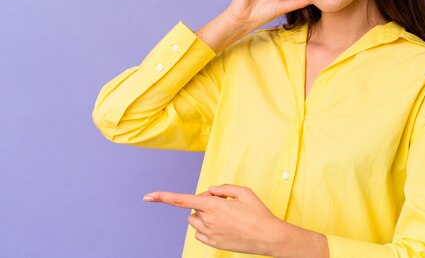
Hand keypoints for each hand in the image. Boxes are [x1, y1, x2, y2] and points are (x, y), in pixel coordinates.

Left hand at [143, 184, 283, 254]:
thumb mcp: (244, 191)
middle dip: (203, 204)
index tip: (147, 196)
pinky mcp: (213, 244)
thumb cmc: (258, 213)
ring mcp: (210, 234)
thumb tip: (210, 191)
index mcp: (213, 205)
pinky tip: (224, 227)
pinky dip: (207, 228)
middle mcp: (208, 220)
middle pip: (193, 209)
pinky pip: (200, 234)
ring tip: (225, 216)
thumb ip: (223, 188)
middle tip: (222, 203)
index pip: (182, 199)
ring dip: (204, 216)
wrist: (268, 237)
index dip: (163, 197)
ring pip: (195, 222)